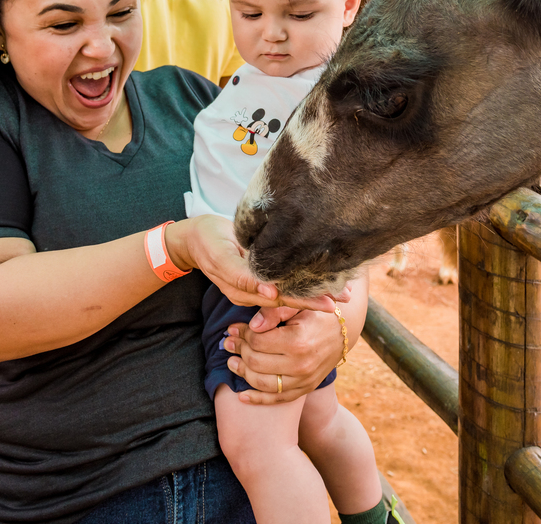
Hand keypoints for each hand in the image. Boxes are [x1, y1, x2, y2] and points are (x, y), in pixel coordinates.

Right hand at [169, 217, 347, 312]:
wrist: (194, 237)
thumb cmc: (208, 241)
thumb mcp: (221, 256)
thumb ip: (242, 276)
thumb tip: (269, 291)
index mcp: (245, 288)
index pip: (281, 297)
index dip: (306, 300)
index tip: (329, 303)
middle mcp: (252, 292)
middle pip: (288, 298)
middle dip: (317, 299)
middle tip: (346, 297)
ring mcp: (254, 287)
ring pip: (287, 294)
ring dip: (313, 294)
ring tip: (342, 293)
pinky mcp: (256, 278)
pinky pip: (281, 286)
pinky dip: (301, 286)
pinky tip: (321, 283)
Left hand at [223, 308, 342, 403]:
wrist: (342, 332)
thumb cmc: (316, 314)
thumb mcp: (298, 305)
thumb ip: (274, 312)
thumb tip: (252, 326)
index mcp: (298, 340)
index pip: (257, 341)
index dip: (241, 334)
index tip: (233, 329)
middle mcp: (301, 364)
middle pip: (256, 362)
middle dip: (238, 351)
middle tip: (228, 342)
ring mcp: (304, 380)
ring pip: (262, 383)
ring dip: (242, 373)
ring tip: (232, 362)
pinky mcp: (305, 389)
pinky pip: (277, 399)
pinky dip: (257, 400)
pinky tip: (241, 395)